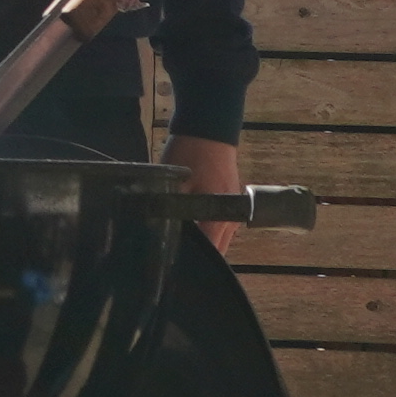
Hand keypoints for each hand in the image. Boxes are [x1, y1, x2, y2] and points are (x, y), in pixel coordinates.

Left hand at [165, 131, 250, 262]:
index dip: (190, 262)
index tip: (171, 268)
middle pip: (215, 251)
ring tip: (177, 245)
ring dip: (203, 244)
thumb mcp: (174, 185)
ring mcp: (234, 211)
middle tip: (170, 259)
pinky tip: (188, 229)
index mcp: (219, 218)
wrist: (208, 128)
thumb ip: (172, 212)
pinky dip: (207, 231)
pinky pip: (219, 226)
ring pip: (218, 240)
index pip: (208, 253)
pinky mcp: (232, 202)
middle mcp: (231, 220)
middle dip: (197, 256)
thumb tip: (160, 235)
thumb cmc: (189, 155)